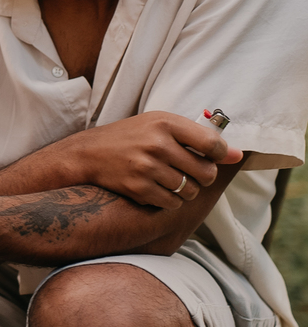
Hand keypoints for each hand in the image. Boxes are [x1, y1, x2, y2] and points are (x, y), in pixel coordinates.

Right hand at [68, 114, 241, 209]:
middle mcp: (157, 145)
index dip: (220, 155)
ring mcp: (147, 168)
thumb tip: (237, 155)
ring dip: (188, 191)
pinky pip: (172, 203)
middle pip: (206, 172)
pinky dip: (171, 201)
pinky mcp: (138, 188)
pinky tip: (160, 190)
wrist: (89, 154)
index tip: (213, 157)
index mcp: (165, 123)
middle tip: (194, 174)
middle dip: (205, 177)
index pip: (212, 144)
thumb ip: (198, 138)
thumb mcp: (160, 125)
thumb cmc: (131, 136)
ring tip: (174, 181)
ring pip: (191, 191)